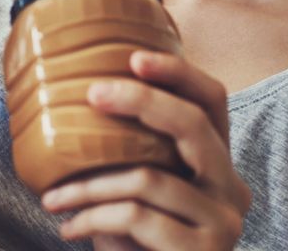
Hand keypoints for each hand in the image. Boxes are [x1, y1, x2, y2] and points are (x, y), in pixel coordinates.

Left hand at [40, 51, 252, 249]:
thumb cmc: (138, 245)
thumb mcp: (138, 193)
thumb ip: (132, 155)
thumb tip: (80, 101)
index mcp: (219, 165)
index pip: (214, 101)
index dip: (178, 72)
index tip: (132, 56)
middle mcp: (234, 190)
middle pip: (193, 126)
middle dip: (139, 102)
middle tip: (90, 93)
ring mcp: (225, 223)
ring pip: (149, 176)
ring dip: (88, 185)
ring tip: (53, 199)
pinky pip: (136, 216)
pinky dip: (92, 216)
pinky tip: (68, 227)